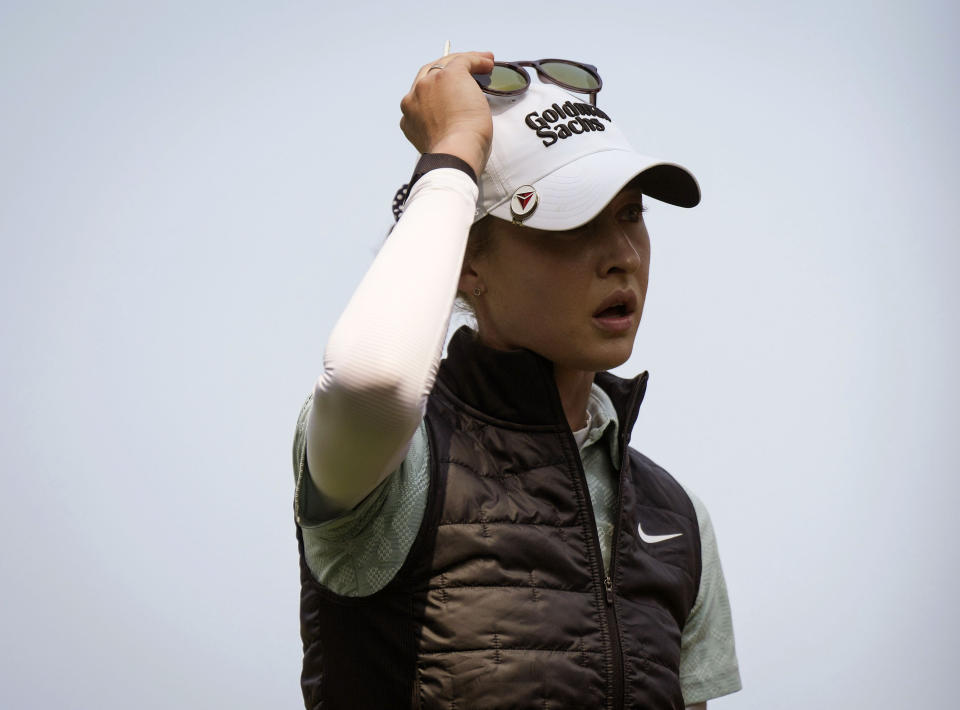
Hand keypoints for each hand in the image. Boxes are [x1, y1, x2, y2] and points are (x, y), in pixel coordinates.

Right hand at [400, 51, 494, 176]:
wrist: (455, 154)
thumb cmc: (454, 157)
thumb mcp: (438, 144)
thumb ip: (439, 132)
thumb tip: (457, 126)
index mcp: (409, 118)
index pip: (421, 97)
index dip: (438, 92)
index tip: (453, 94)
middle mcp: (413, 98)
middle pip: (428, 74)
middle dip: (447, 70)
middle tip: (466, 71)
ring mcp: (428, 84)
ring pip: (444, 65)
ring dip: (463, 62)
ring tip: (482, 63)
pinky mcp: (448, 75)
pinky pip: (463, 60)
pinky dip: (477, 59)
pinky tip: (488, 62)